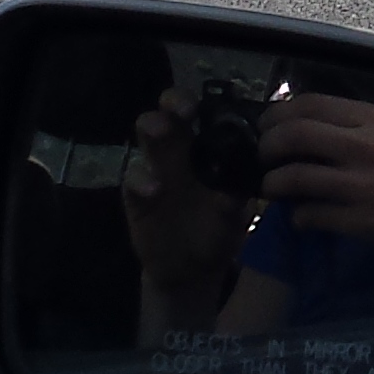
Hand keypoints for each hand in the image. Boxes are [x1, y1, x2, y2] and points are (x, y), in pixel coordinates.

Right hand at [121, 91, 258, 300]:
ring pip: (146, 134)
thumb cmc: (216, 231)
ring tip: (161, 132)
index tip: (214, 104)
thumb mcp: (234, 214)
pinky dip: (141, 179)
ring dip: (152, 126)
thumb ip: (236, 195)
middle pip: (169, 112)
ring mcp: (154, 169)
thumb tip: (242, 179)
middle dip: (173, 102)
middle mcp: (178, 152)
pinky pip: (132, 178)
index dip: (205, 102)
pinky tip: (155, 190)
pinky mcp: (136, 195)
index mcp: (205, 151)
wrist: (191, 270)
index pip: (201, 114)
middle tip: (185, 111)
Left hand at [254, 94, 373, 309]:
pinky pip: (309, 215)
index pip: (312, 105)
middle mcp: (363, 148)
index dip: (279, 112)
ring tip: (273, 187)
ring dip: (274, 183)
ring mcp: (359, 186)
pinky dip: (298, 216)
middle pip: (294, 135)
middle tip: (263, 155)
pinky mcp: (358, 221)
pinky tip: (302, 217)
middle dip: (267, 145)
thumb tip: (338, 119)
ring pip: (293, 177)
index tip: (269, 124)